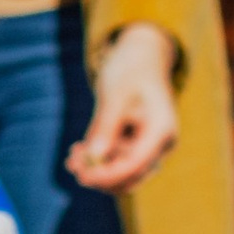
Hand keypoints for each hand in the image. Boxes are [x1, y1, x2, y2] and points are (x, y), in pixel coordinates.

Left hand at [66, 26, 178, 192]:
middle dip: (101, 175)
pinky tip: (78, 151)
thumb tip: (94, 157)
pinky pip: (118, 163)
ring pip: (122, 173)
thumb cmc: (130, 70)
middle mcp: (160, 144)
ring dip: (97, 169)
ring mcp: (150, 147)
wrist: (141, 57)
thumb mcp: (115, 95)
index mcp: (162, 131)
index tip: (82, 176)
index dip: (108, 175)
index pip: (136, 165)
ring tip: (73, 155)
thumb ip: (106, 126)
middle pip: (131, 177)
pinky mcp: (138, 146)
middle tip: (72, 164)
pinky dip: (98, 161)